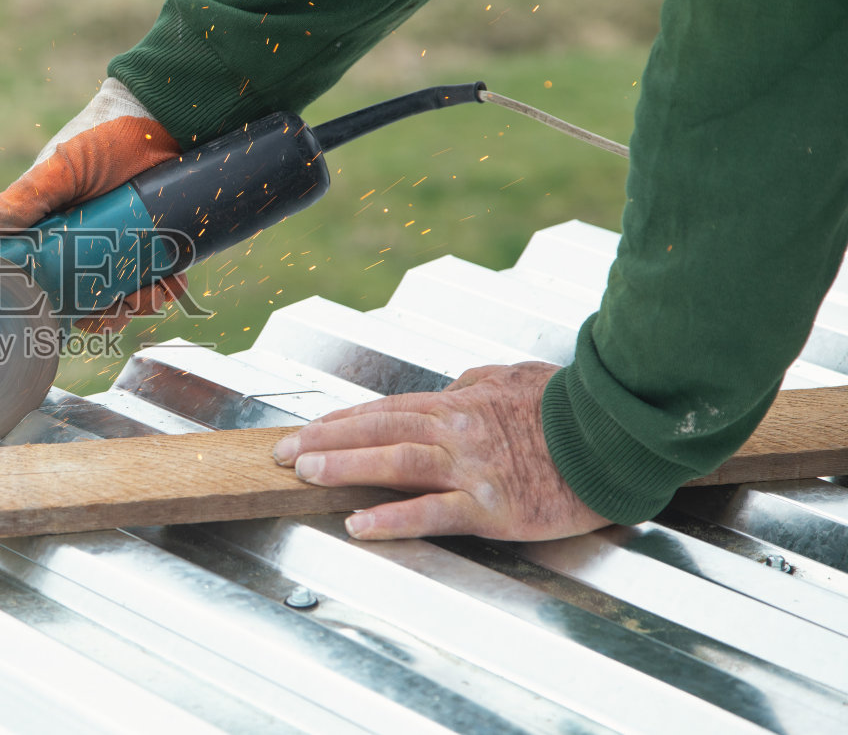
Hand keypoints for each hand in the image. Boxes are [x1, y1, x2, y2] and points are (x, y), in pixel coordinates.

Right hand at [0, 78, 187, 333]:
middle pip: (84, 299)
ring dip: (137, 304)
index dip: (55, 304)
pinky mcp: (153, 245)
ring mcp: (119, 245)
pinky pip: (156, 281)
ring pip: (122, 296)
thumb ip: (28, 193)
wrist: (165, 118)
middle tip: (123, 306)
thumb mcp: (63, 164)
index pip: (42, 282)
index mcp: (49, 230)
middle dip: (104, 312)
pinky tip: (173, 281)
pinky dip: (164, 289)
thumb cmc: (105, 134)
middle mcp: (81, 242)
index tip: (72, 310)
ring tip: (152, 292)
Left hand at [270, 362, 609, 540]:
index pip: (386, 410)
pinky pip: (433, 512)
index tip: (305, 429)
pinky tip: (359, 525)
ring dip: (345, 468)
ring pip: (395, 464)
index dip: (341, 421)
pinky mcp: (493, 507)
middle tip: (282, 452)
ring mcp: (473, 470)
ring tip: (305, 473)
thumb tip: (449, 385)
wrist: (620, 437)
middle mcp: (458, 432)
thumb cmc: (572, 407)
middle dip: (325, 441)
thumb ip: (476, 383)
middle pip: (378, 432)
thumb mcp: (516, 379)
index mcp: (461, 403)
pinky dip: (392, 518)